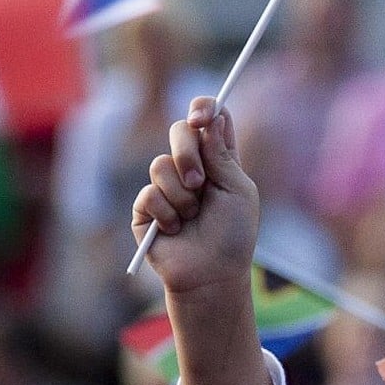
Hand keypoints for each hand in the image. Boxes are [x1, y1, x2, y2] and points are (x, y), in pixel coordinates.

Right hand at [132, 98, 260, 296]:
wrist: (212, 274)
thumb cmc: (233, 236)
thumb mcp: (238, 190)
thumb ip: (222, 154)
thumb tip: (213, 116)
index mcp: (218, 159)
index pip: (209, 119)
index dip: (203, 109)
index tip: (201, 117)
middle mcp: (191, 167)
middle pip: (179, 129)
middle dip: (187, 153)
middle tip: (199, 182)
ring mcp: (166, 186)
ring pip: (160, 163)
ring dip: (180, 195)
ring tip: (191, 217)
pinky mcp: (146, 208)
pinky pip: (149, 194)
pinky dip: (166, 213)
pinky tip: (175, 230)